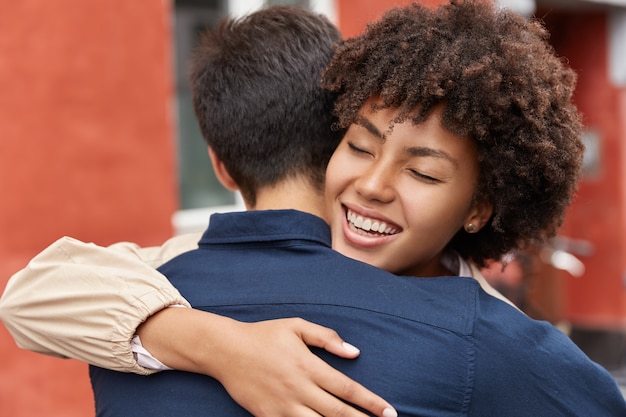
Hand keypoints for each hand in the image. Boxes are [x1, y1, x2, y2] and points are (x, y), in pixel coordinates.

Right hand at [138, 309, 396, 416]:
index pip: (346, 388)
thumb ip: (326, 337)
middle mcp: (298, 388)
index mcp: (308, 365)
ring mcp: (282, 405)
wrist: (225, 350)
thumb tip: (354, 352)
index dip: (371, 402)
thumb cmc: (264, 335)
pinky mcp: (268, 416)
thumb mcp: (296, 326)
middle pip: (338, 413)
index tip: (389, 412)